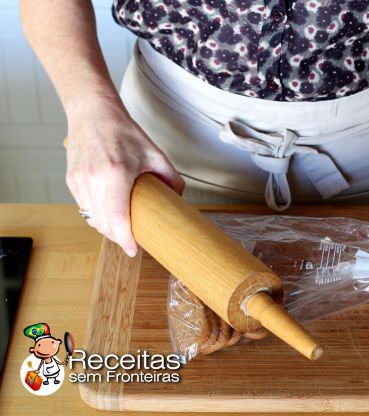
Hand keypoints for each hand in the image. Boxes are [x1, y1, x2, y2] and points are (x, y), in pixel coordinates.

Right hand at [65, 95, 184, 256]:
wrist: (93, 113)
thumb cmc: (124, 132)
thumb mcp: (155, 153)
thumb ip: (171, 178)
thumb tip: (179, 199)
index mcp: (116, 173)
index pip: (117, 216)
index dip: (125, 238)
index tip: (134, 249)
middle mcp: (93, 179)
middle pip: (103, 223)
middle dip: (118, 236)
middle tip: (133, 240)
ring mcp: (79, 181)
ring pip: (92, 218)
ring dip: (106, 227)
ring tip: (122, 228)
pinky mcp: (71, 180)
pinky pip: (84, 207)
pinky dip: (96, 214)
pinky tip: (109, 213)